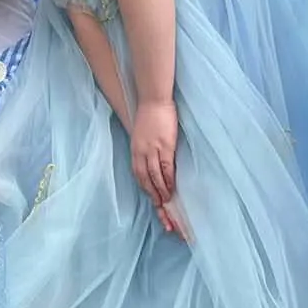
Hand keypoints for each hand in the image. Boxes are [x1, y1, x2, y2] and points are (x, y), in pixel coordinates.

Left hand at [130, 98, 177, 215]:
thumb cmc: (149, 115)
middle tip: (159, 207)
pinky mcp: (165, 146)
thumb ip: (144, 149)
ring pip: (155, 177)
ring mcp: (153, 150)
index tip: (151, 200)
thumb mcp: (141, 134)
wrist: (154, 100)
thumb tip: (151, 161)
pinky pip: (166, 167)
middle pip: (145, 180)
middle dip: (152, 195)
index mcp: (135, 150)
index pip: (138, 175)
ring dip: (161, 191)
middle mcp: (141, 153)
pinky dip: (168, 180)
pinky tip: (172, 188)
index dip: (145, 188)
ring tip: (167, 202)